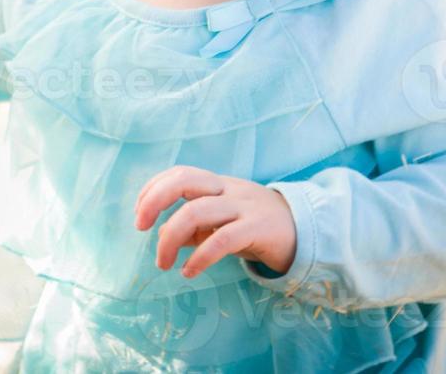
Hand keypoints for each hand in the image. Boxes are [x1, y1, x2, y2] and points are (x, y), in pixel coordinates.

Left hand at [134, 166, 295, 278]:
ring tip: (163, 263)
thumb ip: (195, 228)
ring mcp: (243, 206)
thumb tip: (164, 237)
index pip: (179, 173)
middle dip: (154, 200)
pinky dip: (199, 257)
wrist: (305, 231)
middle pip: (184, 180)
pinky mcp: (257, 228)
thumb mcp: (222, 223)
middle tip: (140, 228)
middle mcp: (227, 189)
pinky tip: (189, 272)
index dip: (153, 189)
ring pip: (197, 211)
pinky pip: (222, 240)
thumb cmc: (255, 226)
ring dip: (170, 238)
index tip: (140, 215)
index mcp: (217, 184)